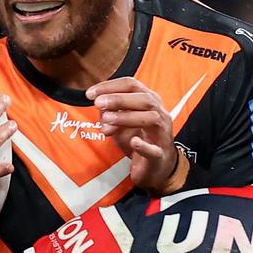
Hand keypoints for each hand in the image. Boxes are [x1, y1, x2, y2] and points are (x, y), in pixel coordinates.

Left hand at [86, 77, 181, 193]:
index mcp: (149, 102)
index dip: (110, 86)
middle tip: (98, 103)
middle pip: (144, 99)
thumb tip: (98, 103)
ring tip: (107, 119)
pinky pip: (154, 150)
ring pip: (151, 119)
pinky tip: (133, 142)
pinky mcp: (160, 156)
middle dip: (119, 99)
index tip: (91, 93)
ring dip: (127, 117)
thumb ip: (110, 112)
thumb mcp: (121, 123)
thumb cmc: (139, 140)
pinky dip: (143, 146)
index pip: (132, 85)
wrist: (157, 167)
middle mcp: (159, 114)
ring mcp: (162, 135)